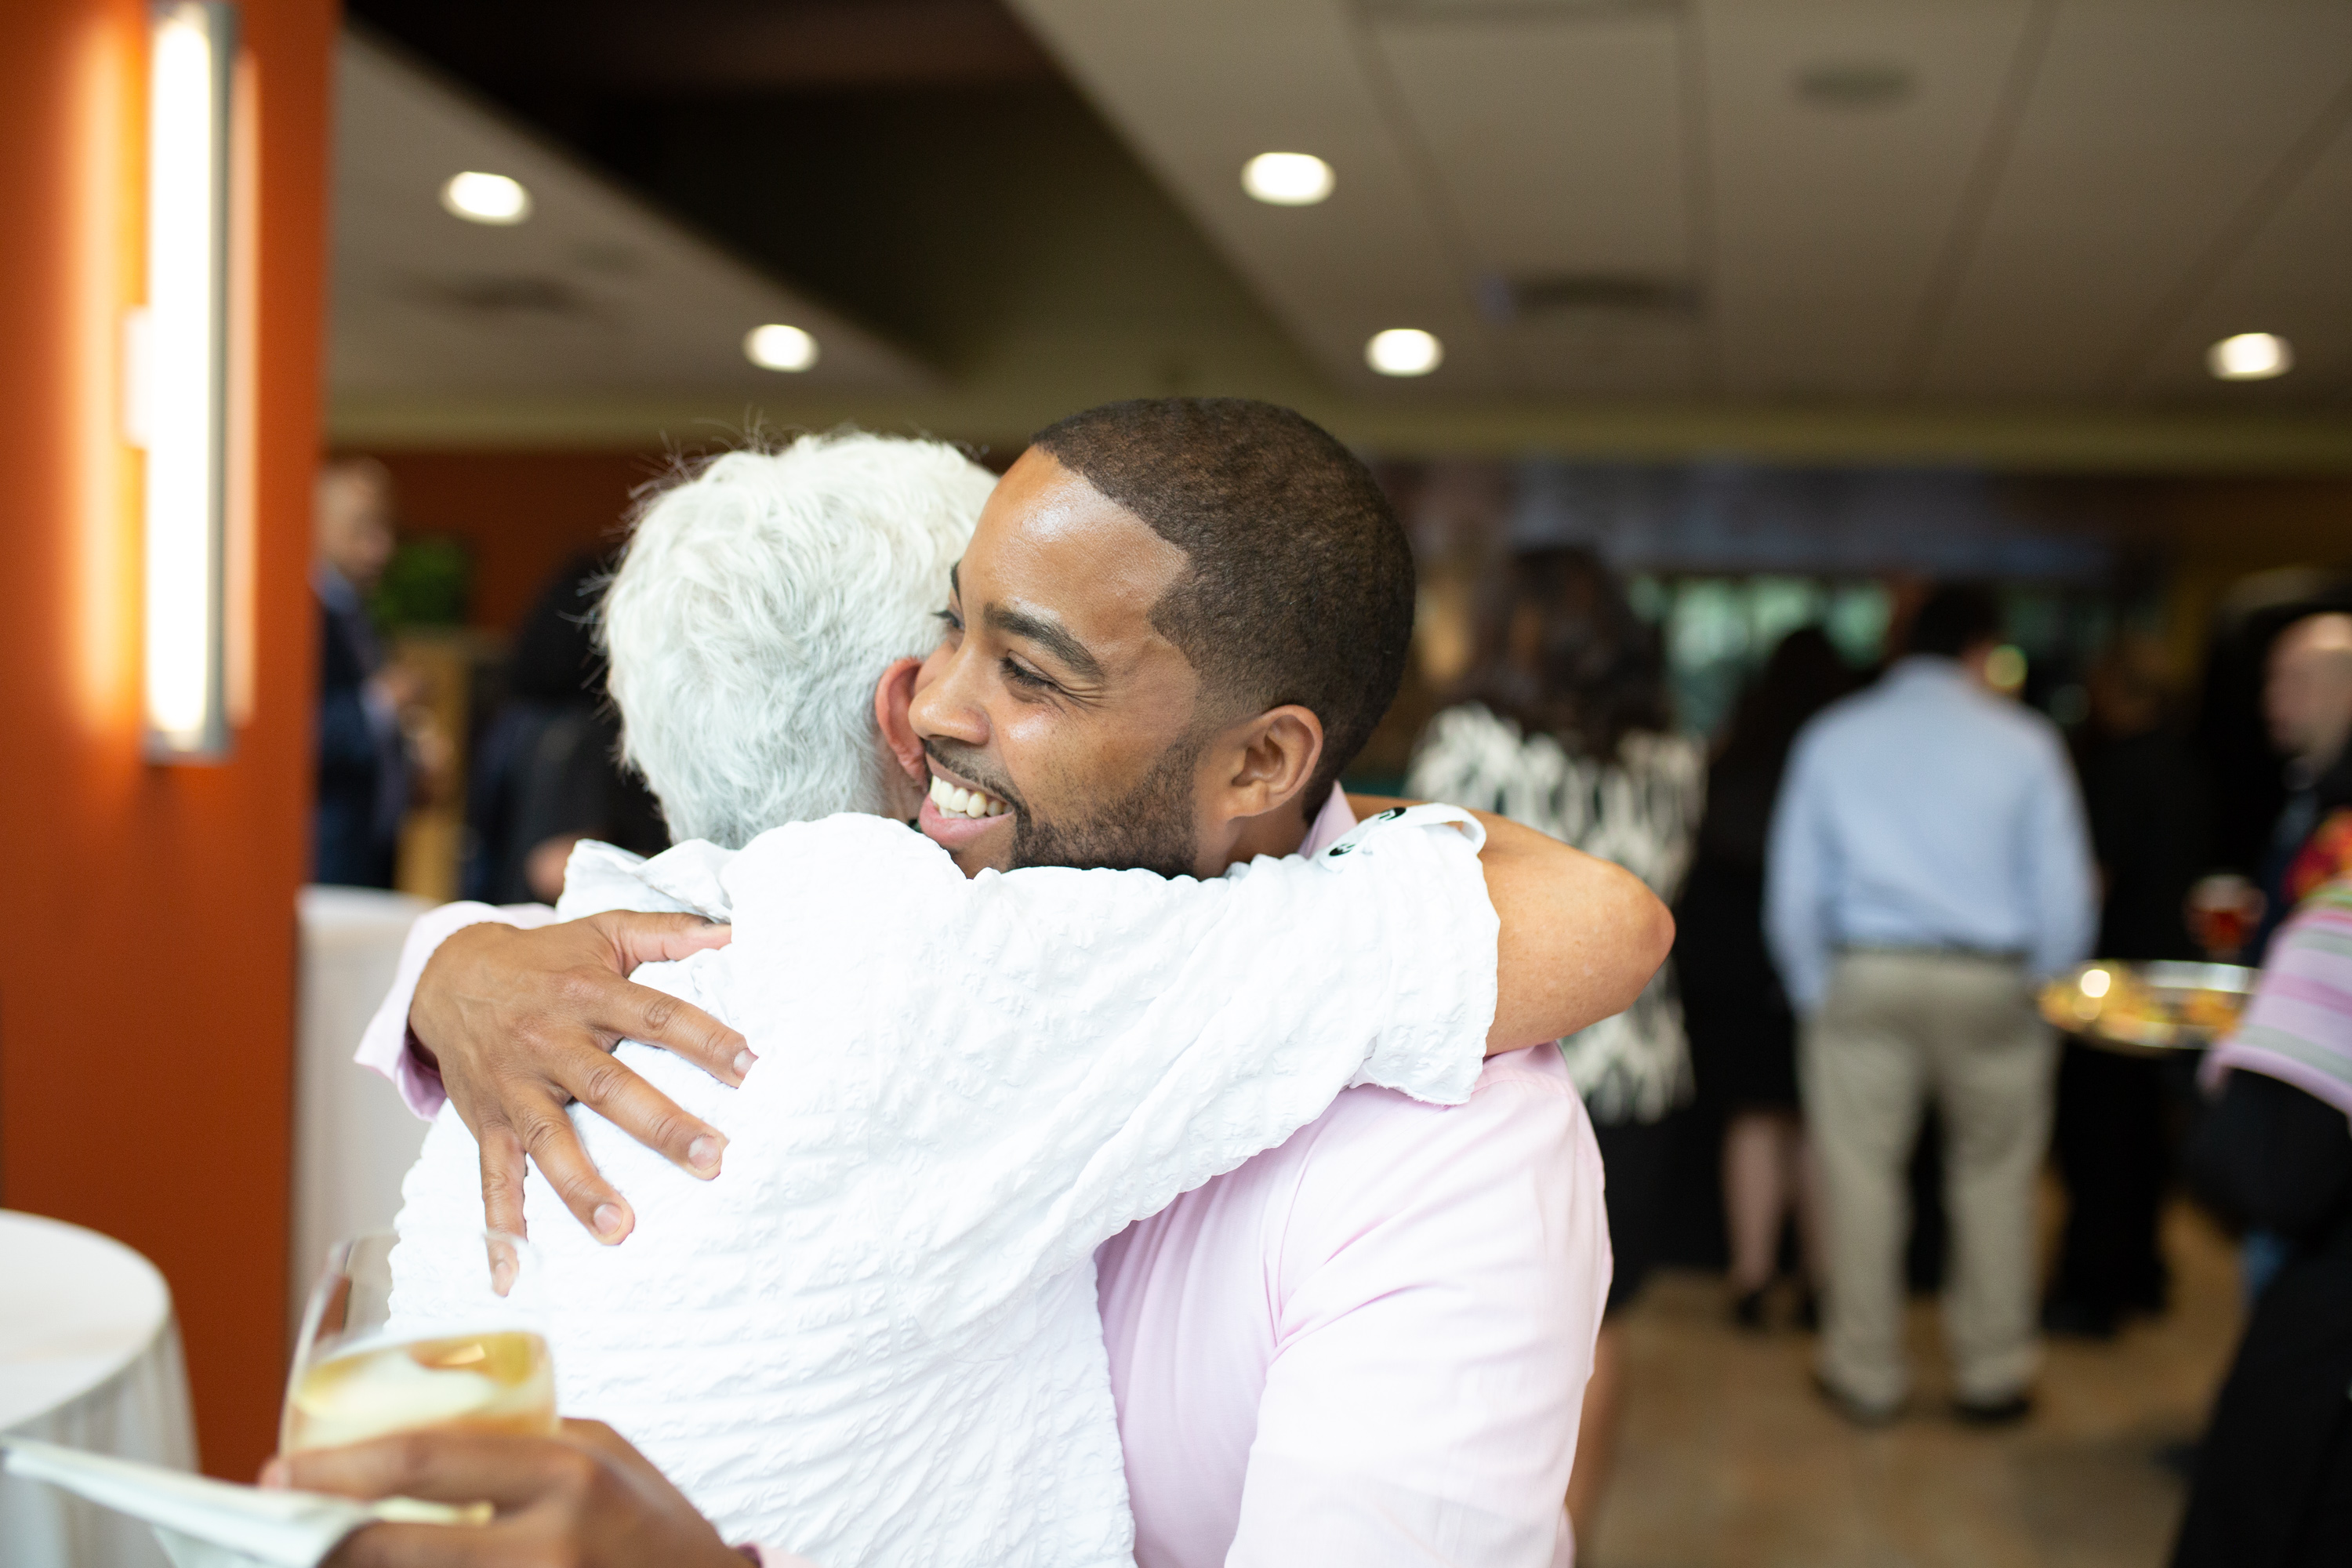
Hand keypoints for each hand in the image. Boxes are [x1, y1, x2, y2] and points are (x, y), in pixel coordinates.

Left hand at [266, 1421, 749, 1567]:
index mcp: (567, 1474)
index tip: (275, 1475)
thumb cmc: (655, 1526)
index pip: (424, 1461)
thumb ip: (516, 1447)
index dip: (335, 1471)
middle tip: (268, 1539)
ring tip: (319, 1562)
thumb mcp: (602, 1457)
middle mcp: (551, 1547)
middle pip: (393, 1552)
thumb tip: (407, 1449)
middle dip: (317, 1548)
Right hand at [412, 913, 747, 1242]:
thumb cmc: (545, 959)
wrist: (448, 975)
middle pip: (611, 1085)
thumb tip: (731, 931)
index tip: (752, 1067)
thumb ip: (667, 931)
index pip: (657, 1016)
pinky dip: (500, 1227)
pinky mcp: (486, 1122)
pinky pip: (491, 1178)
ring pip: (549, 1138)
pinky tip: (512, 1277)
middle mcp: (550, 1040)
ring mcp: (515, 1086)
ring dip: (582, 1186)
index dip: (705, 1039)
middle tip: (713, 1160)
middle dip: (662, 1125)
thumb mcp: (603, 931)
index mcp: (588, 994)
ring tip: (621, 1228)